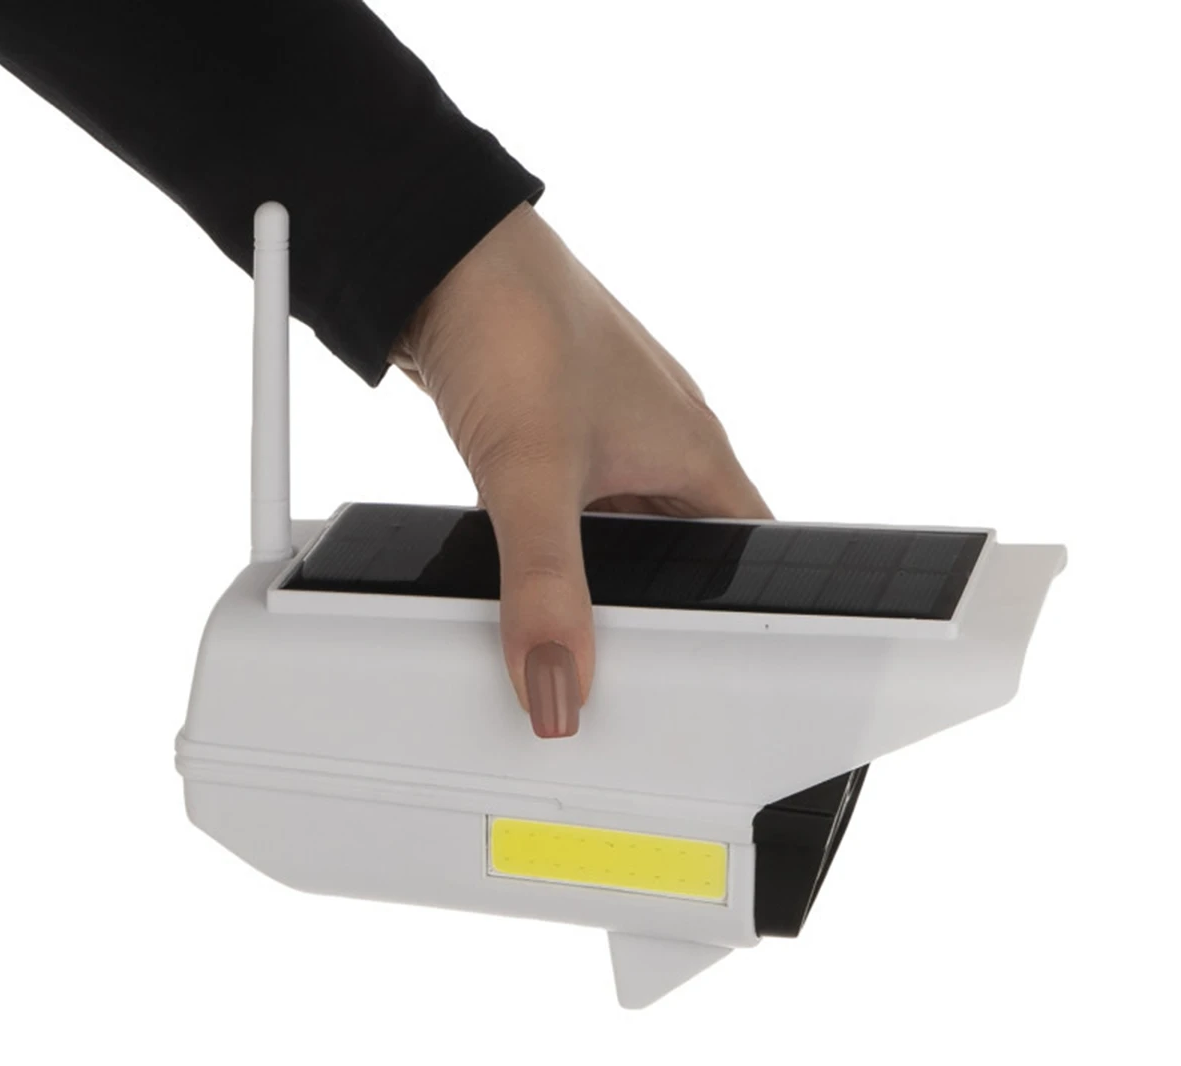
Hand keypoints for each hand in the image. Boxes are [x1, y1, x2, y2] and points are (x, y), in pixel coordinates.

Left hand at [389, 203, 770, 737]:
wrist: (438, 253)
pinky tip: (533, 569)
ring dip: (607, 579)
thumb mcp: (532, 472)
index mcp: (696, 454)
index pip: (755, 558)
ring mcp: (612, 441)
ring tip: (582, 631)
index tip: (725, 675)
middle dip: (667, 611)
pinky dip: (564, 547)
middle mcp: (664, 448)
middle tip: (635, 669)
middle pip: (690, 558)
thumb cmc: (514, 321)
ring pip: (630, 538)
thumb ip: (546, 587)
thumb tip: (557, 684)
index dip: (747, 617)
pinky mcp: (561, 438)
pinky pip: (580, 514)